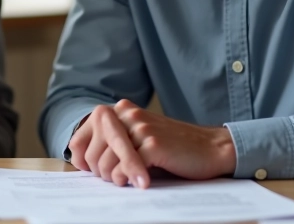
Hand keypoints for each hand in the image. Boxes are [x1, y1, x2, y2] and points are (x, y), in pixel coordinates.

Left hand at [68, 100, 236, 187]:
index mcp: (121, 111)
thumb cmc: (174, 149)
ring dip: (113, 179)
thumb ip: (115, 142)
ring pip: (106, 162)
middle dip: (100, 173)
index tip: (91, 172)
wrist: (211, 148)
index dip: (82, 160)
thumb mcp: (140, 138)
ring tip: (127, 182)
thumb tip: (84, 162)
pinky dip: (127, 180)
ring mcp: (139, 128)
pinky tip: (140, 183)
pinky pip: (124, 169)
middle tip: (116, 180)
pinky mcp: (152, 144)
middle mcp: (126, 115)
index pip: (81, 137)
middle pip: (92, 153)